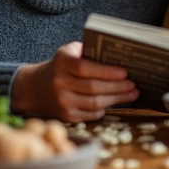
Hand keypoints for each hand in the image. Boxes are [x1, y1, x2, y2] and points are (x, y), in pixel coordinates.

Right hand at [10, 41, 138, 122]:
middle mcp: (59, 82)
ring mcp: (61, 102)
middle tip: (133, 85)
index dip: (106, 71)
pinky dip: (105, 109)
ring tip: (131, 94)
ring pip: (95, 103)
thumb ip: (89, 52)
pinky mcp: (65, 116)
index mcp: (62, 62)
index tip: (125, 72)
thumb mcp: (70, 52)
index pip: (85, 68)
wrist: (35, 87)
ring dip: (116, 99)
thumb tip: (118, 57)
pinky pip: (91, 114)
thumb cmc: (61, 66)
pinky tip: (114, 102)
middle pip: (93, 88)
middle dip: (118, 87)